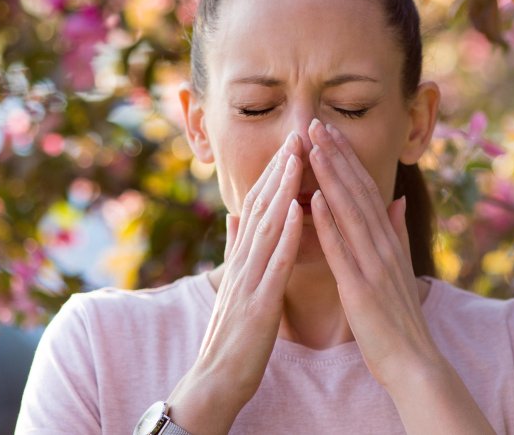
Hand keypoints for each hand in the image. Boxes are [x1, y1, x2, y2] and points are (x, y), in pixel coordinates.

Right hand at [167, 131, 304, 434]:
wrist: (215, 380)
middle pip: (262, 207)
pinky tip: (298, 209)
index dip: (275, 173)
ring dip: (282, 189)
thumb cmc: (231, 335)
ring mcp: (248, 281)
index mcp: (242, 258)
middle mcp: (243, 262)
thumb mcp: (234, 284)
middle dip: (279, 170)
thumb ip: (235, 248)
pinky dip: (286, 234)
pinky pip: (274, 263)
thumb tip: (234, 214)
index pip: (259, 206)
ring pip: (267, 226)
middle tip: (297, 133)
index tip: (291, 142)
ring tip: (298, 157)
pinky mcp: (258, 303)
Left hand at [306, 118, 442, 388]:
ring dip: (330, 177)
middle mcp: (383, 245)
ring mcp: (373, 265)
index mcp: (388, 240)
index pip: (365, 189)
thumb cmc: (399, 319)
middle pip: (357, 191)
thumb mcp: (399, 268)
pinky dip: (328, 222)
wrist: (413, 363)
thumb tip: (394, 199)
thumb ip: (396, 231)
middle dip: (336, 155)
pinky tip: (313, 199)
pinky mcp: (361, 288)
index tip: (328, 130)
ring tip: (313, 146)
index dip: (346, 158)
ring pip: (349, 211)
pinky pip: (342, 250)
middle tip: (315, 123)